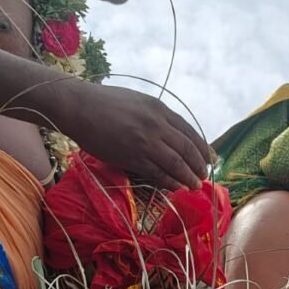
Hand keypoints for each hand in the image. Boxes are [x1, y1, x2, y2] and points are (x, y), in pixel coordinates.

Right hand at [55, 80, 209, 189]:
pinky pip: (156, 174)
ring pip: (176, 164)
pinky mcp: (131, 157)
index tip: (211, 158)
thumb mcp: (138, 101)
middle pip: (187, 149)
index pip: (190, 131)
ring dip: (188, 177)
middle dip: (199, 165)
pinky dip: (169, 182)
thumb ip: (156, 116)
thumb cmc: (104, 102)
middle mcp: (156, 125)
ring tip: (195, 185)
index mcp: (159, 109)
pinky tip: (176, 187)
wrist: (78, 106)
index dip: (203, 148)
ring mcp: (144, 142)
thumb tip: (172, 133)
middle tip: (204, 175)